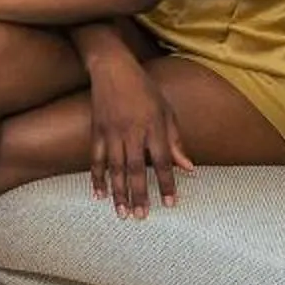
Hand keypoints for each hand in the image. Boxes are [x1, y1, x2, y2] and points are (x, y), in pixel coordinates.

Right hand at [90, 64, 192, 218]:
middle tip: (141, 216)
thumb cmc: (144, 88)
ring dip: (118, 192)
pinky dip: (97, 177)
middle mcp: (132, 131)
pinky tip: (99, 194)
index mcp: (153, 126)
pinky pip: (95, 158)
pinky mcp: (97, 130)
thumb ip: (176, 141)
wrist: (112, 68)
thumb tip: (188, 168)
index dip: (166, 183)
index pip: (162, 161)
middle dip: (139, 194)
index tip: (170, 204)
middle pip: (136, 169)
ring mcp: (112, 131)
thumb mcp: (166, 111)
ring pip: (115, 167)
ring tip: (122, 212)